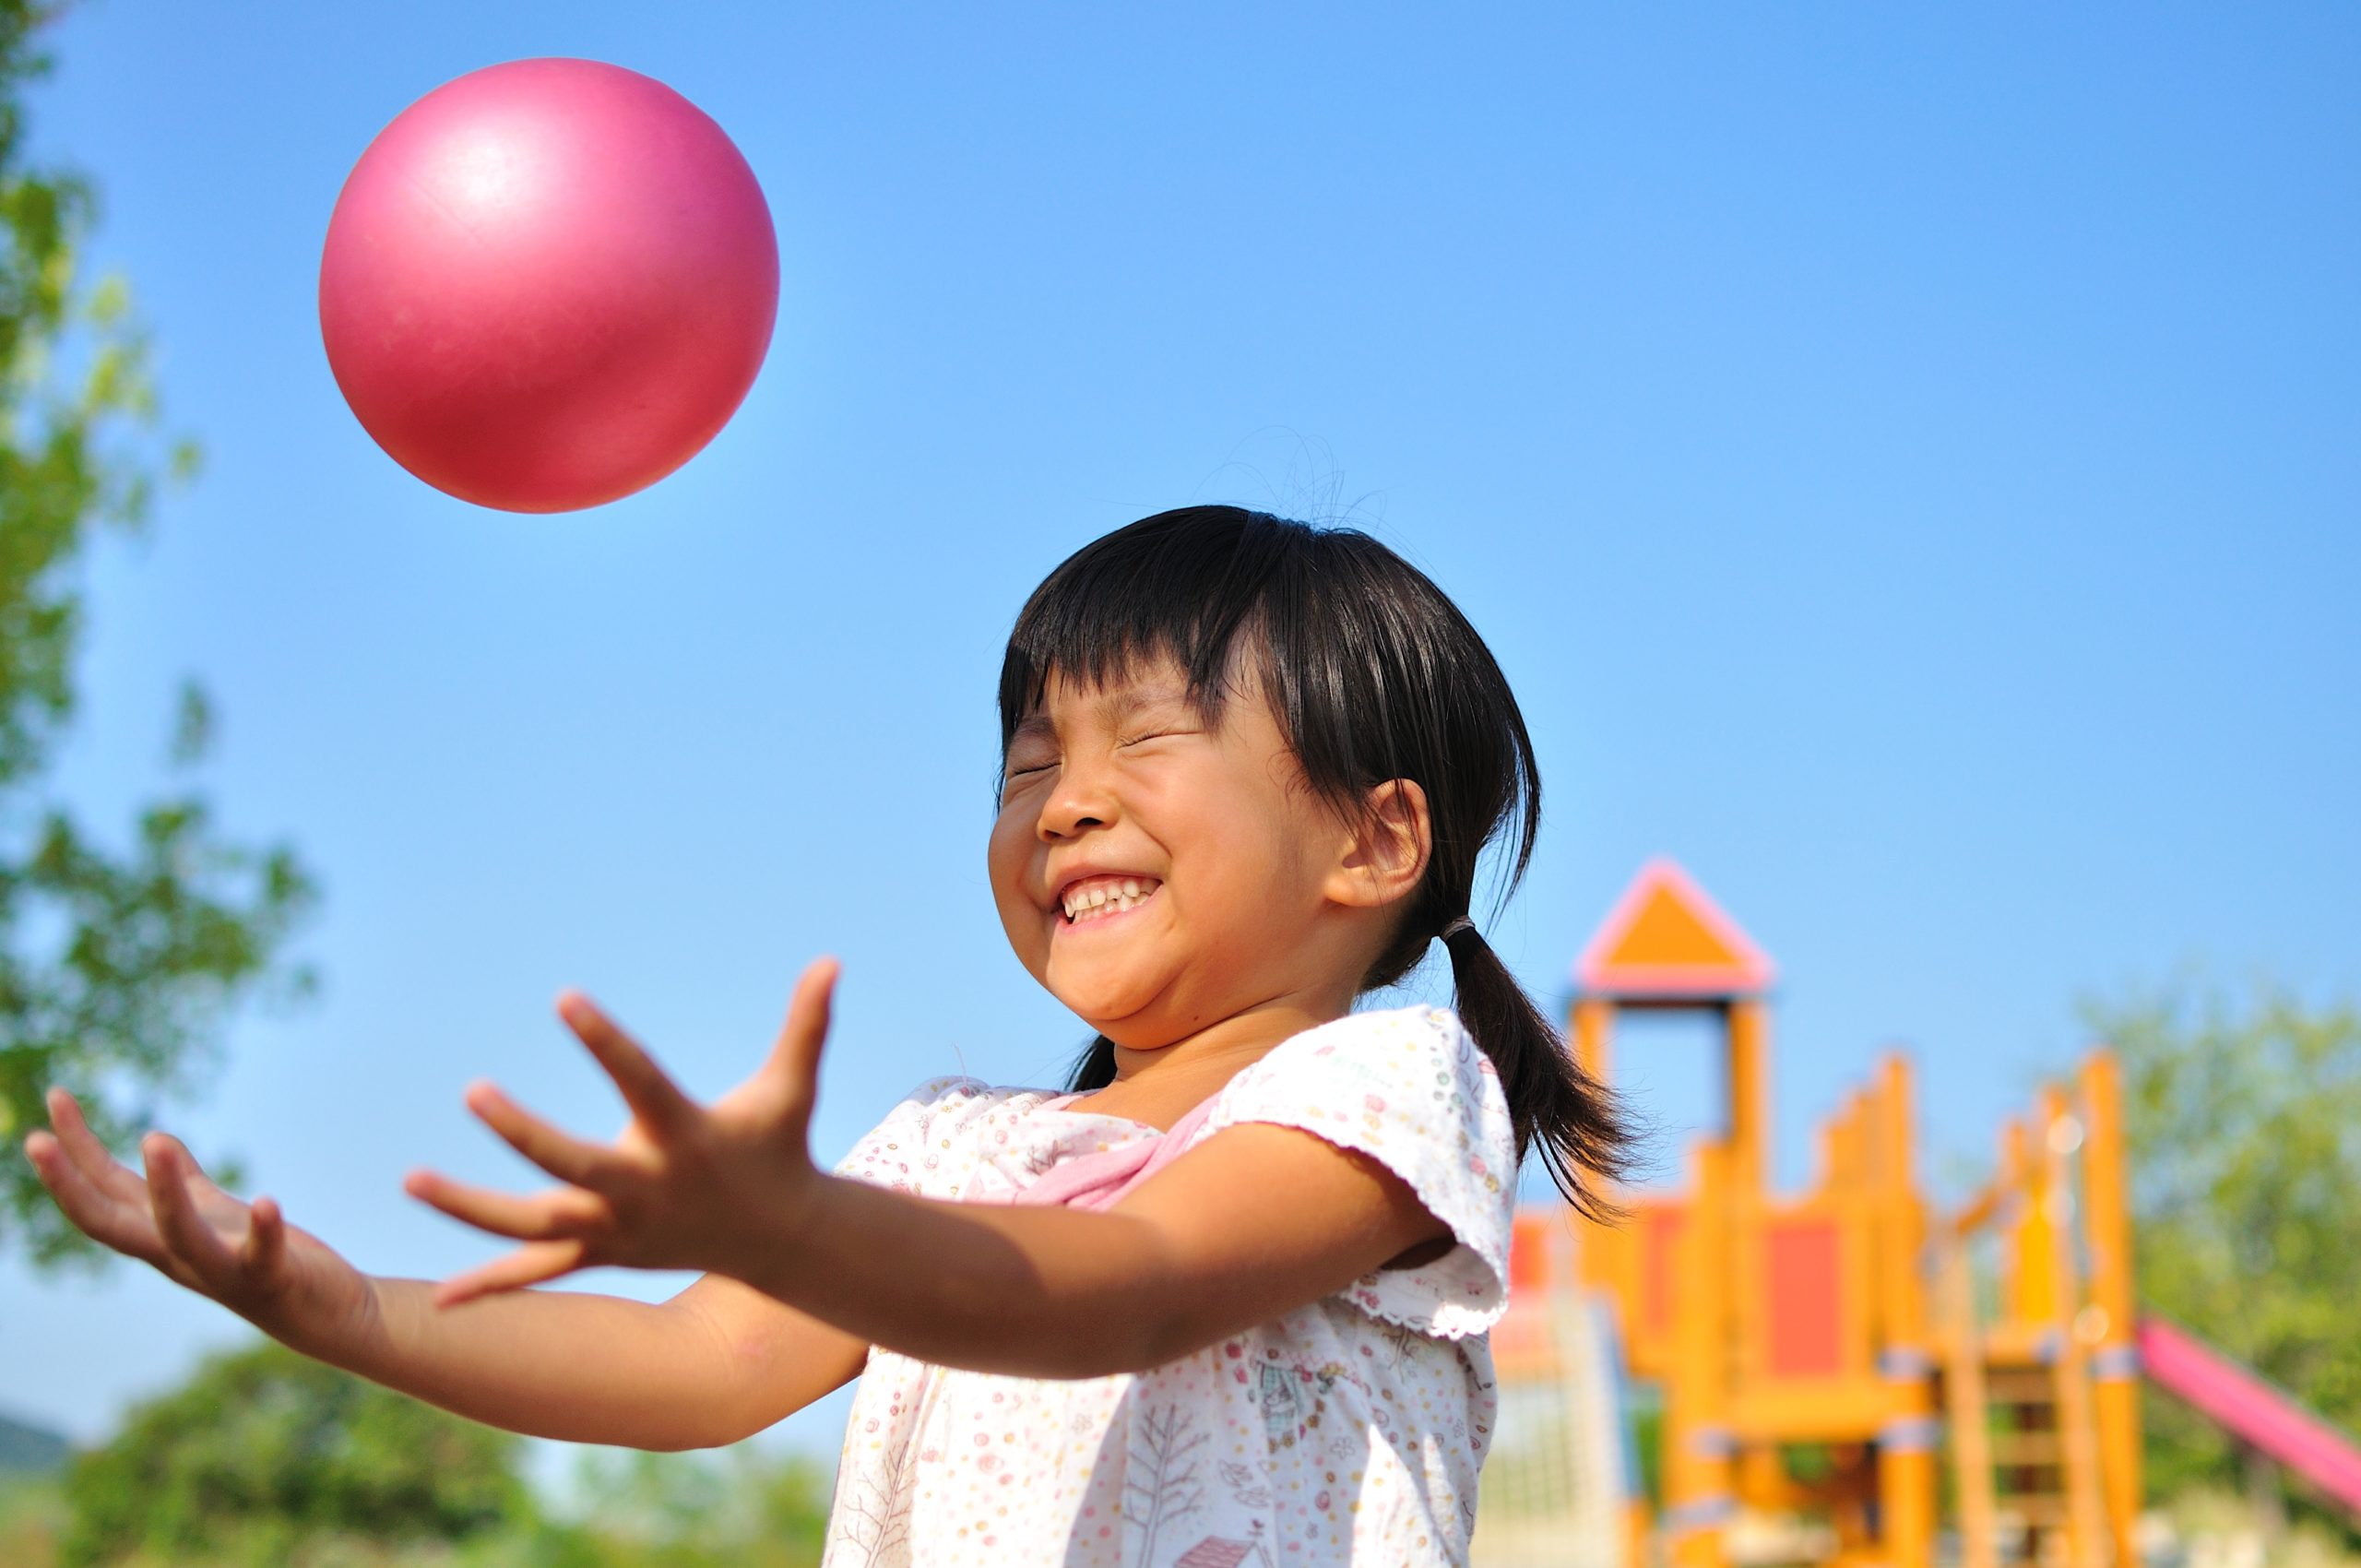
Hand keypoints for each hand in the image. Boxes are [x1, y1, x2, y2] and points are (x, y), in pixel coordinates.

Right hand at [23, 1090, 376, 1354]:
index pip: (106, 1191)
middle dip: (70, 1184)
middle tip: (34, 1139)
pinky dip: (263, 1230)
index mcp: (166, 1235)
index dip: (76, 1150)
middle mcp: (181, 1257)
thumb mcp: (220, 1215)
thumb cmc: (269, 1263)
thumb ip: (187, 1182)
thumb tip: (154, 1137)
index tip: (56, 1096)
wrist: (330, 1317)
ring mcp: (222, 1271)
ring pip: (178, 1236)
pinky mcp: (272, 1279)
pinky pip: (262, 1256)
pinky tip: (268, 1201)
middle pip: (110, 1223)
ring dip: (165, 1191)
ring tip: (155, 1139)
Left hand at [404, 957, 839, 1307]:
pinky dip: (489, 1286)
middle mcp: (645, 1189)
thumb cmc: (776, 1146)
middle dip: (523, 1134)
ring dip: (470, 1209)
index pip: (638, 1081)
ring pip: (533, 1226)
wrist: (779, 1239)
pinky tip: (436, 1301)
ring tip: (410, 1180)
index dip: (605, 1040)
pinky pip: (537, 1273)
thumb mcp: (791, 1086)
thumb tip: (831, 960)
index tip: (565, 997)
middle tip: (473, 1091)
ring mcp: (619, 1230)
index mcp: (684, 1138)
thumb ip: (806, 1025)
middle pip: (574, 1166)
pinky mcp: (602, 1255)